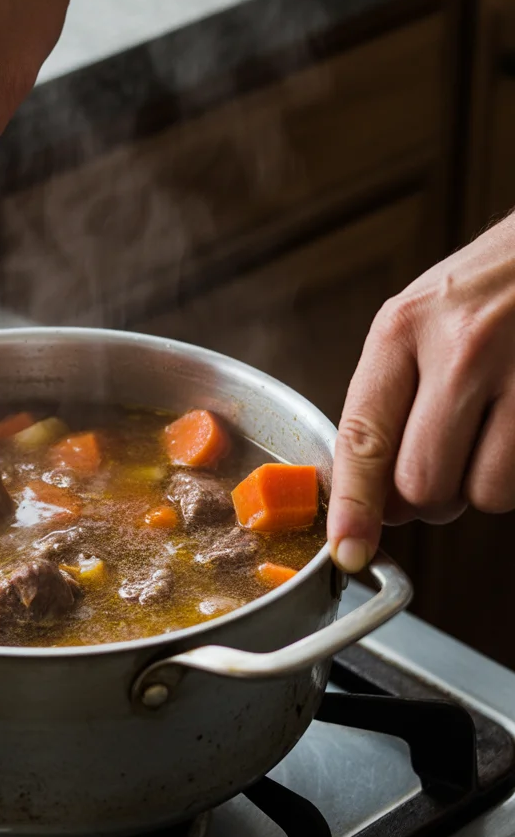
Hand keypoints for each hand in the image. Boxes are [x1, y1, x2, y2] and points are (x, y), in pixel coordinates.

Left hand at [328, 211, 514, 572]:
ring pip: (484, 493)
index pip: (363, 437)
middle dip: (425, 498)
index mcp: (403, 328)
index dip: (353, 505)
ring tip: (487, 434)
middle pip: (421, 483)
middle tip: (438, 468)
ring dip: (480, 486)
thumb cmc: (487, 286)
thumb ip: (389, 398)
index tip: (348, 549)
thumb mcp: (419, 318)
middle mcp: (460, 348)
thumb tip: (369, 495)